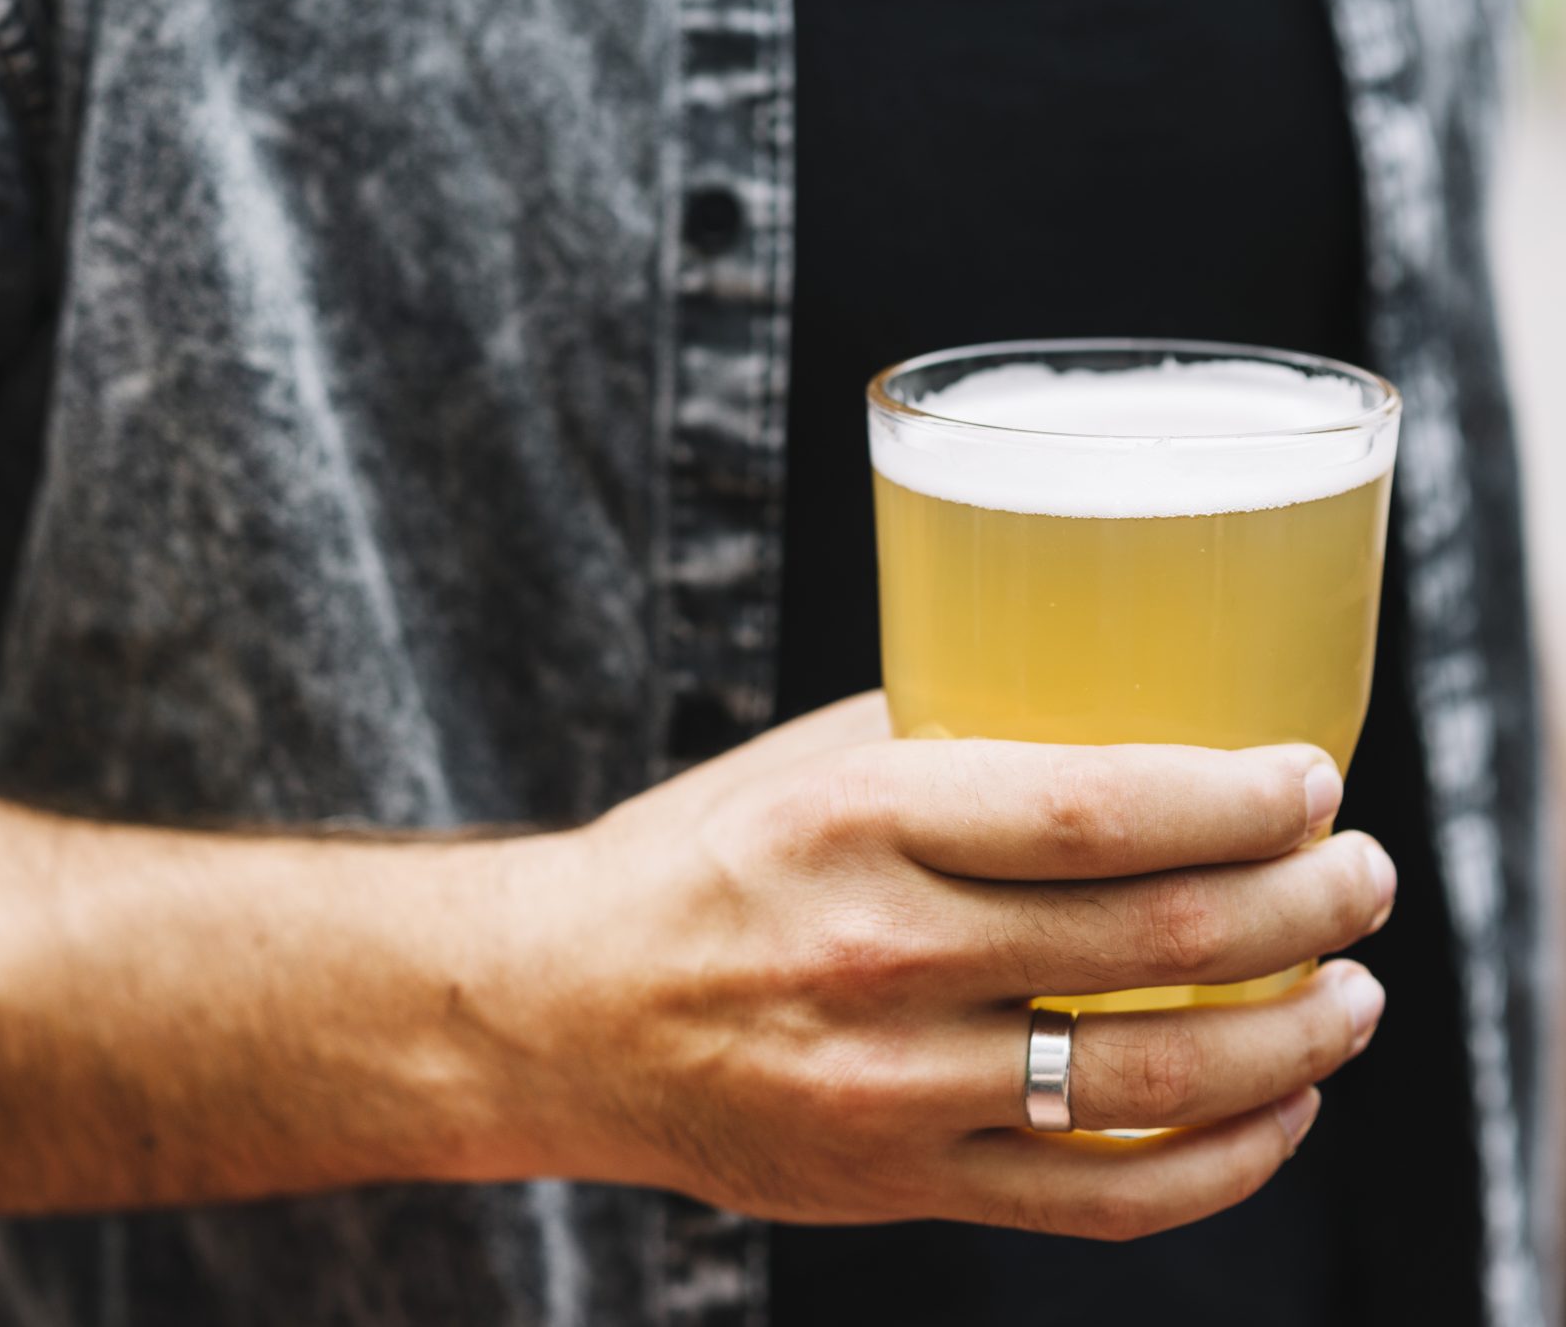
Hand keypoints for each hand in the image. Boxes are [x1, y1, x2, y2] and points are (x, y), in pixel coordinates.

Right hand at [503, 693, 1392, 1239]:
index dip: (1238, 798)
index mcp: (852, 821)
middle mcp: (876, 954)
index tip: (1311, 778)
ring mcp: (890, 1085)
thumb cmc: (693, 866)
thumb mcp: (801, 768)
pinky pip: (1102, 1197)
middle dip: (1307, 902)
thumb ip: (951, 744)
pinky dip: (1224, 1160)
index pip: (1095, 809)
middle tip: (1360, 877)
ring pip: (1154, 1076)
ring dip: (1297, 1036)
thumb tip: (1119, 723)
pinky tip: (1276, 1112)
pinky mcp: (899, 1181)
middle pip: (1155, 936)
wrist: (560, 1011)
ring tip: (1352, 996)